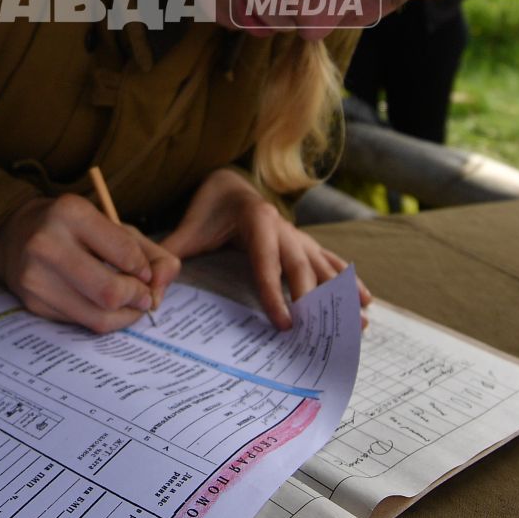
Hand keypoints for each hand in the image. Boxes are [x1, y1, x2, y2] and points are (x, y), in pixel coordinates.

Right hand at [0, 195, 180, 333]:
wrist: (15, 235)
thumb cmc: (74, 229)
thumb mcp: (111, 225)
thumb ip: (150, 252)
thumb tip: (164, 284)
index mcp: (71, 213)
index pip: (126, 253)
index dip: (145, 269)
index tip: (145, 272)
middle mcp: (47, 244)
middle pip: (110, 292)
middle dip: (138, 298)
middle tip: (144, 295)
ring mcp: (36, 277)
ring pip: (98, 317)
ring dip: (125, 315)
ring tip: (130, 303)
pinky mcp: (32, 303)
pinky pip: (82, 322)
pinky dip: (103, 318)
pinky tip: (103, 305)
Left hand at [162, 168, 371, 330]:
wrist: (230, 183)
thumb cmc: (208, 210)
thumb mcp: (187, 230)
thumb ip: (169, 256)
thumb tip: (152, 288)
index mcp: (257, 224)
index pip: (266, 265)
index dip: (275, 295)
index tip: (284, 324)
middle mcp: (284, 228)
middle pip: (301, 268)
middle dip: (313, 301)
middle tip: (322, 334)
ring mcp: (299, 236)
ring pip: (324, 267)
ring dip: (343, 295)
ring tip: (360, 323)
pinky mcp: (306, 242)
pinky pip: (332, 262)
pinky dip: (350, 282)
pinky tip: (366, 301)